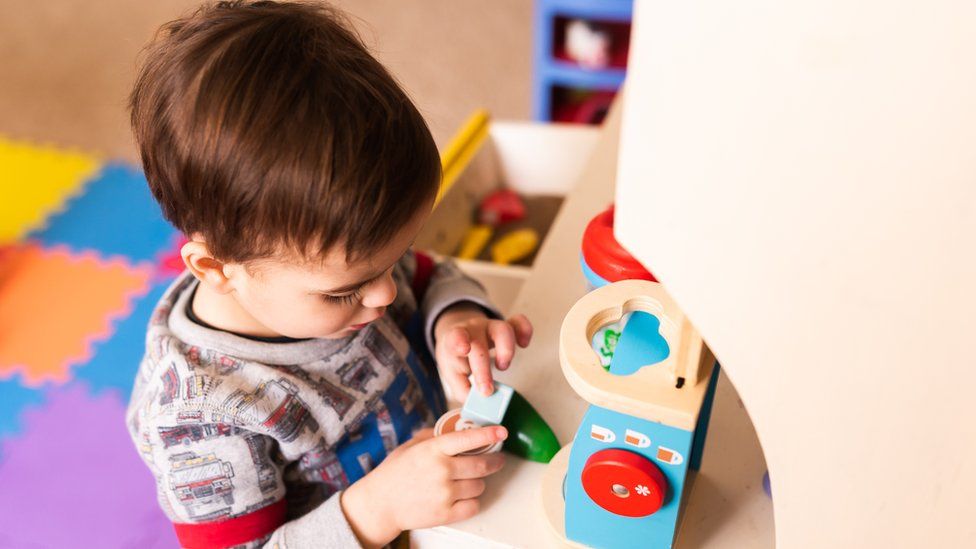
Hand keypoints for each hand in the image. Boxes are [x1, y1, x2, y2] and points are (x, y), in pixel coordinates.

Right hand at [341, 426, 507, 547]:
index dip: (489, 434)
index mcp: (433, 450)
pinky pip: (474, 506)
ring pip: (480, 486)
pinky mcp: (446, 514)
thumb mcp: (410, 446)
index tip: (501, 432)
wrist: (380, 504)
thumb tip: (454, 429)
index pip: (468, 439)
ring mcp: (445, 493)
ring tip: (468, 480)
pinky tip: (463, 496)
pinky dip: (472, 501)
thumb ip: (433, 437)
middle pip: (482, 464)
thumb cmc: (394, 473)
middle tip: (498, 459)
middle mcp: (442, 470)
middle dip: (495, 461)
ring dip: (478, 482)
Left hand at [433, 304, 532, 400]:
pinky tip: (524, 344)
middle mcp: (473, 331)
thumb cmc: (457, 359)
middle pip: (480, 345)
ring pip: (503, 329)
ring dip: (506, 350)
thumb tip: (479, 402)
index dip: (459, 341)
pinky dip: (525, 331)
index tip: (464, 350)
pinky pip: (518, 323)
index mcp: (454, 341)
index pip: (455, 337)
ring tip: (502, 366)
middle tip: (487, 391)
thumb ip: (463, 390)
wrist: (459, 337)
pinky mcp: (506, 326)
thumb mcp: (453, 374)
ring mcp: (490, 327)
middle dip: (484, 369)